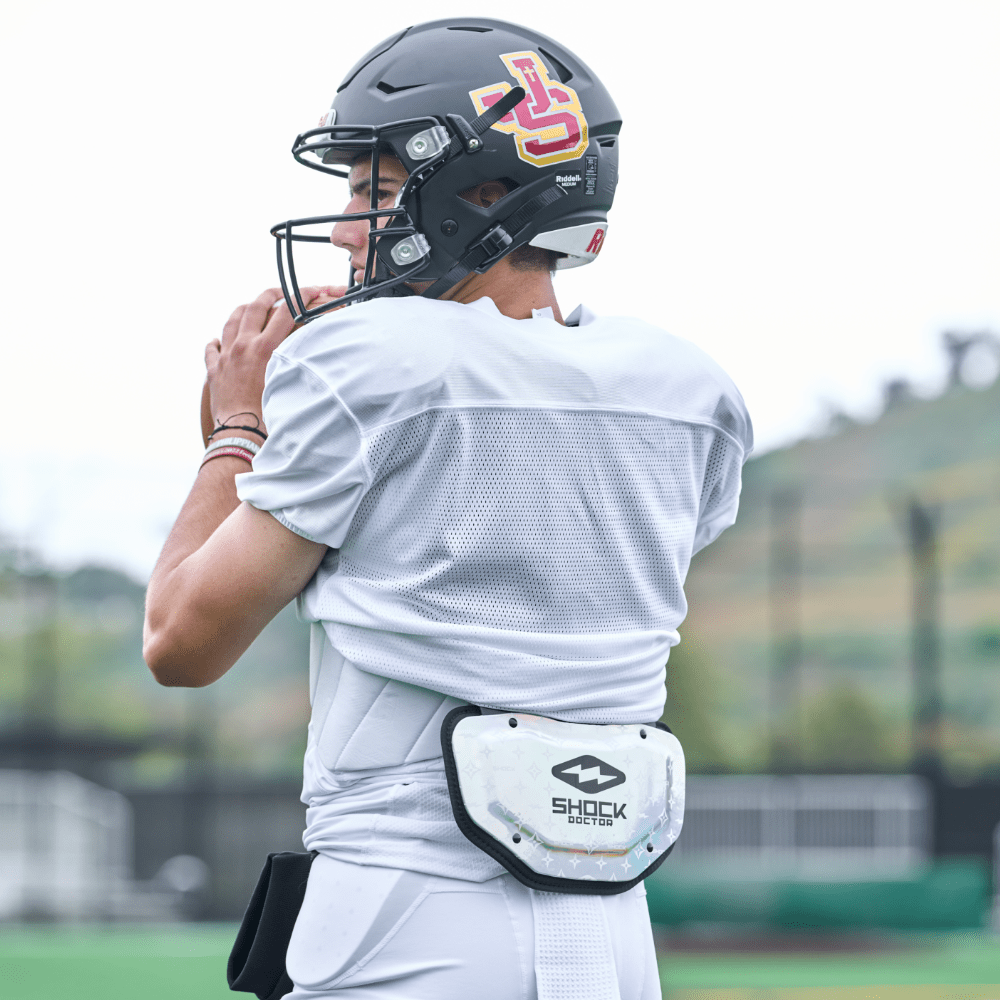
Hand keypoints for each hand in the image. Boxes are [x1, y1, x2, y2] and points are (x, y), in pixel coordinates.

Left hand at [202, 286, 345, 441]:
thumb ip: (301, 361)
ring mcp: (226, 357)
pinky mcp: (214, 371)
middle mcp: (242, 347)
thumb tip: (317, 348)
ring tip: (251, 307)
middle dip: (272, 294)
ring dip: (244, 310)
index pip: (287, 312)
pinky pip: (212, 349)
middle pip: (256, 306)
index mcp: (264, 349)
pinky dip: (218, 342)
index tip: (311, 291)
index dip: (302, 297)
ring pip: (231, 321)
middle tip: (282, 292)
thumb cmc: (268, 416)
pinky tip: (221, 342)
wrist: (240, 435)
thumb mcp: (291, 381)